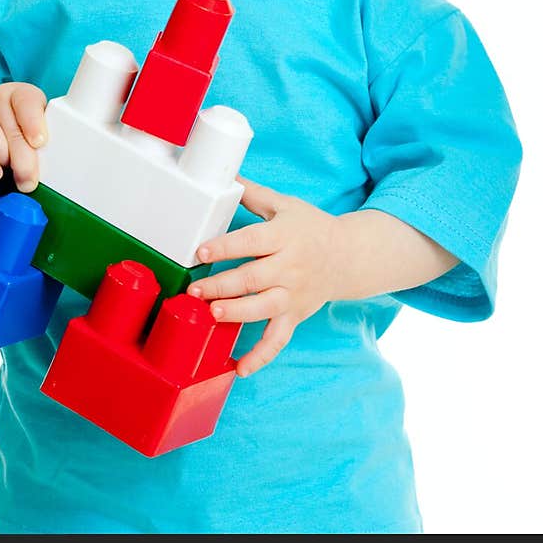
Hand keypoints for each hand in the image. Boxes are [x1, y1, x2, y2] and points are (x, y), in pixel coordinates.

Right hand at [0, 83, 48, 191]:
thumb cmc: (4, 130)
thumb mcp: (25, 128)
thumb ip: (36, 141)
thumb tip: (42, 168)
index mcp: (21, 94)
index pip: (29, 103)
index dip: (35, 124)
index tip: (39, 143)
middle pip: (15, 135)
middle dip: (25, 164)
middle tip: (29, 182)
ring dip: (4, 164)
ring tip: (6, 167)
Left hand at [187, 175, 341, 377]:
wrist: (348, 256)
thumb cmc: (310, 227)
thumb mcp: (284, 204)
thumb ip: (252, 193)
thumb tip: (225, 173)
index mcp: (284, 236)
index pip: (252, 242)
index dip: (225, 247)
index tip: (200, 252)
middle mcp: (290, 267)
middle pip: (254, 278)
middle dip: (223, 285)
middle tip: (195, 290)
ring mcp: (293, 295)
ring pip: (264, 308)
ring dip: (237, 314)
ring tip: (212, 315)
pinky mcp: (294, 315)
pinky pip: (278, 340)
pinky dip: (261, 356)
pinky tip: (240, 369)